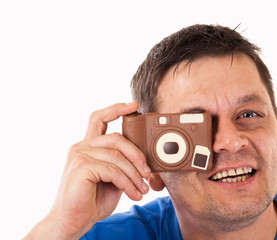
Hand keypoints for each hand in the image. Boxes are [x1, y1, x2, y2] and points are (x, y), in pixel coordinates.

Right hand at [24, 102, 150, 239]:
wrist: (73, 221)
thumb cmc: (93, 200)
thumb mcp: (113, 178)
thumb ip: (122, 165)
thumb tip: (145, 161)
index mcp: (88, 146)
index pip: (99, 118)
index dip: (116, 108)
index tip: (134, 105)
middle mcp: (81, 147)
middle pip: (116, 137)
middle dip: (136, 153)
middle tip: (147, 172)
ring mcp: (79, 155)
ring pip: (117, 155)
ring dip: (134, 174)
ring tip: (142, 189)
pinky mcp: (81, 167)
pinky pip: (113, 170)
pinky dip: (127, 183)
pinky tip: (133, 194)